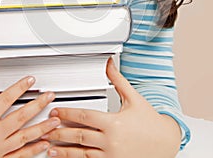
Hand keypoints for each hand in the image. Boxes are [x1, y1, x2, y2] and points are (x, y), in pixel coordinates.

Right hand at [0, 65, 59, 157]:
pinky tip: (44, 144)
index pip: (5, 100)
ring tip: (54, 120)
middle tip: (50, 96)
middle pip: (20, 117)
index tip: (30, 80)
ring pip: (25, 136)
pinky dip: (33, 150)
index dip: (19, 88)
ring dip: (42, 128)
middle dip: (38, 105)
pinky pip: (21, 156)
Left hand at [45, 58, 180, 157]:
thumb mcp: (133, 97)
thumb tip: (109, 64)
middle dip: (60, 132)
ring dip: (64, 151)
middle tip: (47, 129)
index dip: (67, 114)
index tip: (56, 112)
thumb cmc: (150, 121)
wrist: (165, 142)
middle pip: (79, 136)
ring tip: (50, 148)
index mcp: (114, 122)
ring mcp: (112, 156)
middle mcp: (111, 141)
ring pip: (82, 154)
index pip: (84, 117)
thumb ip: (118, 80)